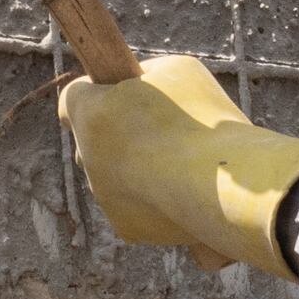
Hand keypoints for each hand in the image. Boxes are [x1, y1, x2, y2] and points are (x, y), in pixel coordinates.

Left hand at [57, 53, 298, 277]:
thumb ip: (146, 75)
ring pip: (111, 175)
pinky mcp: (125, 227)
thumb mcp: (177, 71)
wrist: (226, 188)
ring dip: (133, 167)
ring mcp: (103, 195)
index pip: (73, 98)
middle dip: (116, 133)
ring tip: (179, 162)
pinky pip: (132, 206)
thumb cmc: (204, 120)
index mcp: (90, 111)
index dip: (95, 94)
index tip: (114, 96)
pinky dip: (151, 200)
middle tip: (157, 129)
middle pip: (92, 139)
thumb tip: (138, 86)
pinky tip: (181, 190)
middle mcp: (86, 155)